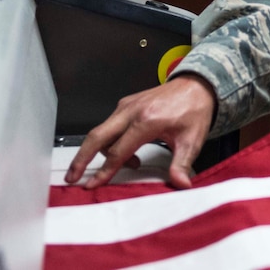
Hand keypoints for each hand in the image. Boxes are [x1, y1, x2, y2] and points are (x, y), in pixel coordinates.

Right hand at [65, 74, 215, 189]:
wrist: (197, 85)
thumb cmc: (193, 109)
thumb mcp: (192, 140)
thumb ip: (182, 164)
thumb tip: (181, 184)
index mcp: (146, 120)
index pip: (118, 151)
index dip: (105, 172)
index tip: (93, 185)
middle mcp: (132, 111)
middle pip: (97, 136)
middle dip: (81, 158)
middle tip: (72, 176)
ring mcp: (127, 105)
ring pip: (102, 131)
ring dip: (103, 152)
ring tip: (127, 164)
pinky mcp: (127, 104)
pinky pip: (109, 125)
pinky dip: (109, 141)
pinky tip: (127, 151)